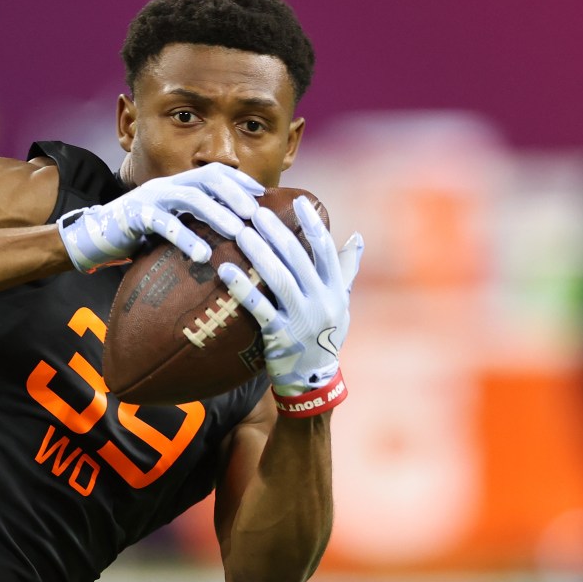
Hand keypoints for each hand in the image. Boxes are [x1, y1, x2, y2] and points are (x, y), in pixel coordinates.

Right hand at [57, 162, 263, 272]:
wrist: (95, 239)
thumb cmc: (139, 236)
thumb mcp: (172, 224)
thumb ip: (194, 222)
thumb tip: (232, 236)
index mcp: (177, 185)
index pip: (213, 173)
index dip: (239, 181)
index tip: (263, 196)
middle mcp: (166, 186)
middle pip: (206, 178)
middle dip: (234, 193)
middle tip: (256, 213)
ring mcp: (150, 198)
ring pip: (189, 198)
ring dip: (216, 213)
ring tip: (238, 232)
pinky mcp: (135, 217)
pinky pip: (163, 224)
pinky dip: (185, 238)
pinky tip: (202, 255)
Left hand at [219, 195, 363, 395]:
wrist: (313, 381)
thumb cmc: (324, 335)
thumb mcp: (341, 303)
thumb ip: (345, 269)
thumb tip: (357, 236)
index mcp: (336, 290)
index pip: (326, 249)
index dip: (312, 224)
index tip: (299, 200)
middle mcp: (323, 302)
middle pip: (298, 259)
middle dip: (277, 233)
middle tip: (256, 211)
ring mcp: (302, 319)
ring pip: (279, 279)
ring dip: (258, 253)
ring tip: (240, 233)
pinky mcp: (280, 336)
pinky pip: (258, 307)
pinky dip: (242, 288)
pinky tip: (225, 270)